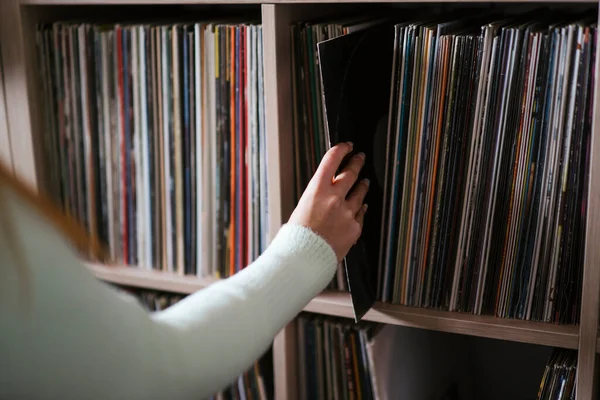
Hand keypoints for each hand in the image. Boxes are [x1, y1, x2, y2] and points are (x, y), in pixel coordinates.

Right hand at [289, 142, 368, 261]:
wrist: (303, 258)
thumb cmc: (296, 236)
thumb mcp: (302, 208)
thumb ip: (317, 196)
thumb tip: (327, 190)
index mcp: (316, 190)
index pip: (332, 160)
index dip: (341, 150)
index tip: (347, 146)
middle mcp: (334, 198)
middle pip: (351, 173)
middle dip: (357, 163)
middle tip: (360, 158)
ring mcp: (347, 212)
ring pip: (360, 193)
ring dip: (362, 185)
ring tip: (364, 182)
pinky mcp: (354, 227)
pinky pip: (360, 214)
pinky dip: (361, 209)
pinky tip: (362, 207)